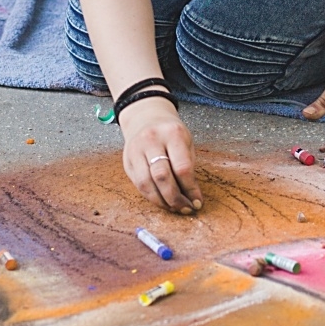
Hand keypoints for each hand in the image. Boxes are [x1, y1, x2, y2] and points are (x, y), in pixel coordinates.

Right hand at [119, 98, 202, 213]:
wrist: (146, 117)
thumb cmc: (171, 133)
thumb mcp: (186, 142)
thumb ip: (189, 167)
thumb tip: (193, 198)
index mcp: (172, 133)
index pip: (182, 167)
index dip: (191, 189)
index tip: (197, 202)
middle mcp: (151, 140)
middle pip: (162, 176)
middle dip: (175, 198)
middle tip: (185, 208)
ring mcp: (136, 150)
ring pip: (146, 184)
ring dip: (162, 201)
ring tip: (174, 207)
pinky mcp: (127, 161)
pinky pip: (139, 185)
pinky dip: (151, 197)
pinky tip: (162, 201)